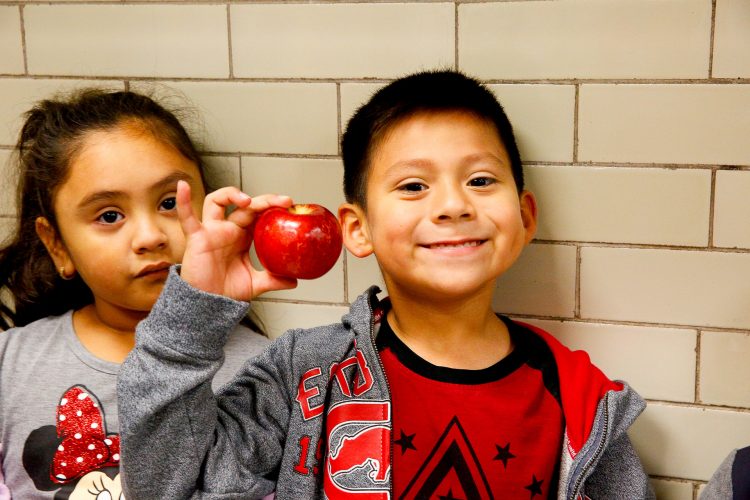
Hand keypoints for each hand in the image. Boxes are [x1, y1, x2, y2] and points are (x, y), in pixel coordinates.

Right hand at [176, 180, 297, 300]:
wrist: (207, 304)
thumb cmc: (226, 290)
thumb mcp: (255, 284)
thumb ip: (273, 280)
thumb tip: (294, 281)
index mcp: (243, 237)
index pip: (259, 214)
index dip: (273, 207)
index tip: (290, 207)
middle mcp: (228, 229)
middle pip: (245, 205)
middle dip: (264, 201)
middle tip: (283, 202)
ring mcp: (212, 231)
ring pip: (217, 201)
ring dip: (231, 194)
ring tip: (247, 200)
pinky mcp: (197, 238)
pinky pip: (187, 217)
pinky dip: (183, 201)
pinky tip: (183, 186)